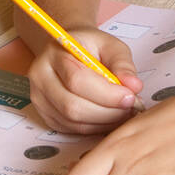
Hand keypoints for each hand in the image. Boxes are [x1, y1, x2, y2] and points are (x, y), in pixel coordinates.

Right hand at [25, 27, 143, 134]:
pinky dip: (95, 127)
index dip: (107, 94)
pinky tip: (110, 116)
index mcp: (55, 54)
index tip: (130, 96)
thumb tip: (134, 86)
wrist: (70, 50)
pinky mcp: (46, 115)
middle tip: (131, 106)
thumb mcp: (111, 45)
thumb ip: (123, 64)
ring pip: (73, 122)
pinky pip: (72, 129)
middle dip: (107, 112)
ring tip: (124, 111)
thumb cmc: (91, 47)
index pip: (77, 80)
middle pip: (72, 106)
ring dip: (104, 121)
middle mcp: (40, 77)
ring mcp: (40, 99)